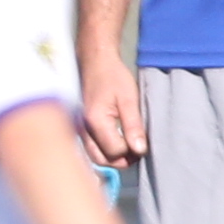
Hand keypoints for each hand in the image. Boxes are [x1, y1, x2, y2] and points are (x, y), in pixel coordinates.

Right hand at [77, 47, 147, 166]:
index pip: (115, 151)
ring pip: (96, 157)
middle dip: (122, 160)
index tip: (143, 141)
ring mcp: (80, 131)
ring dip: (114, 158)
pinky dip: (106, 152)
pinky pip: (93, 149)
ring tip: (130, 147)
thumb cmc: (113, 77)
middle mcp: (83, 130)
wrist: (95, 64)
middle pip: (103, 160)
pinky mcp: (81, 129)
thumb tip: (140, 150)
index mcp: (95, 122)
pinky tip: (118, 142)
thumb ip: (133, 126)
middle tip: (138, 150)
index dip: (132, 150)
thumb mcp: (129, 99)